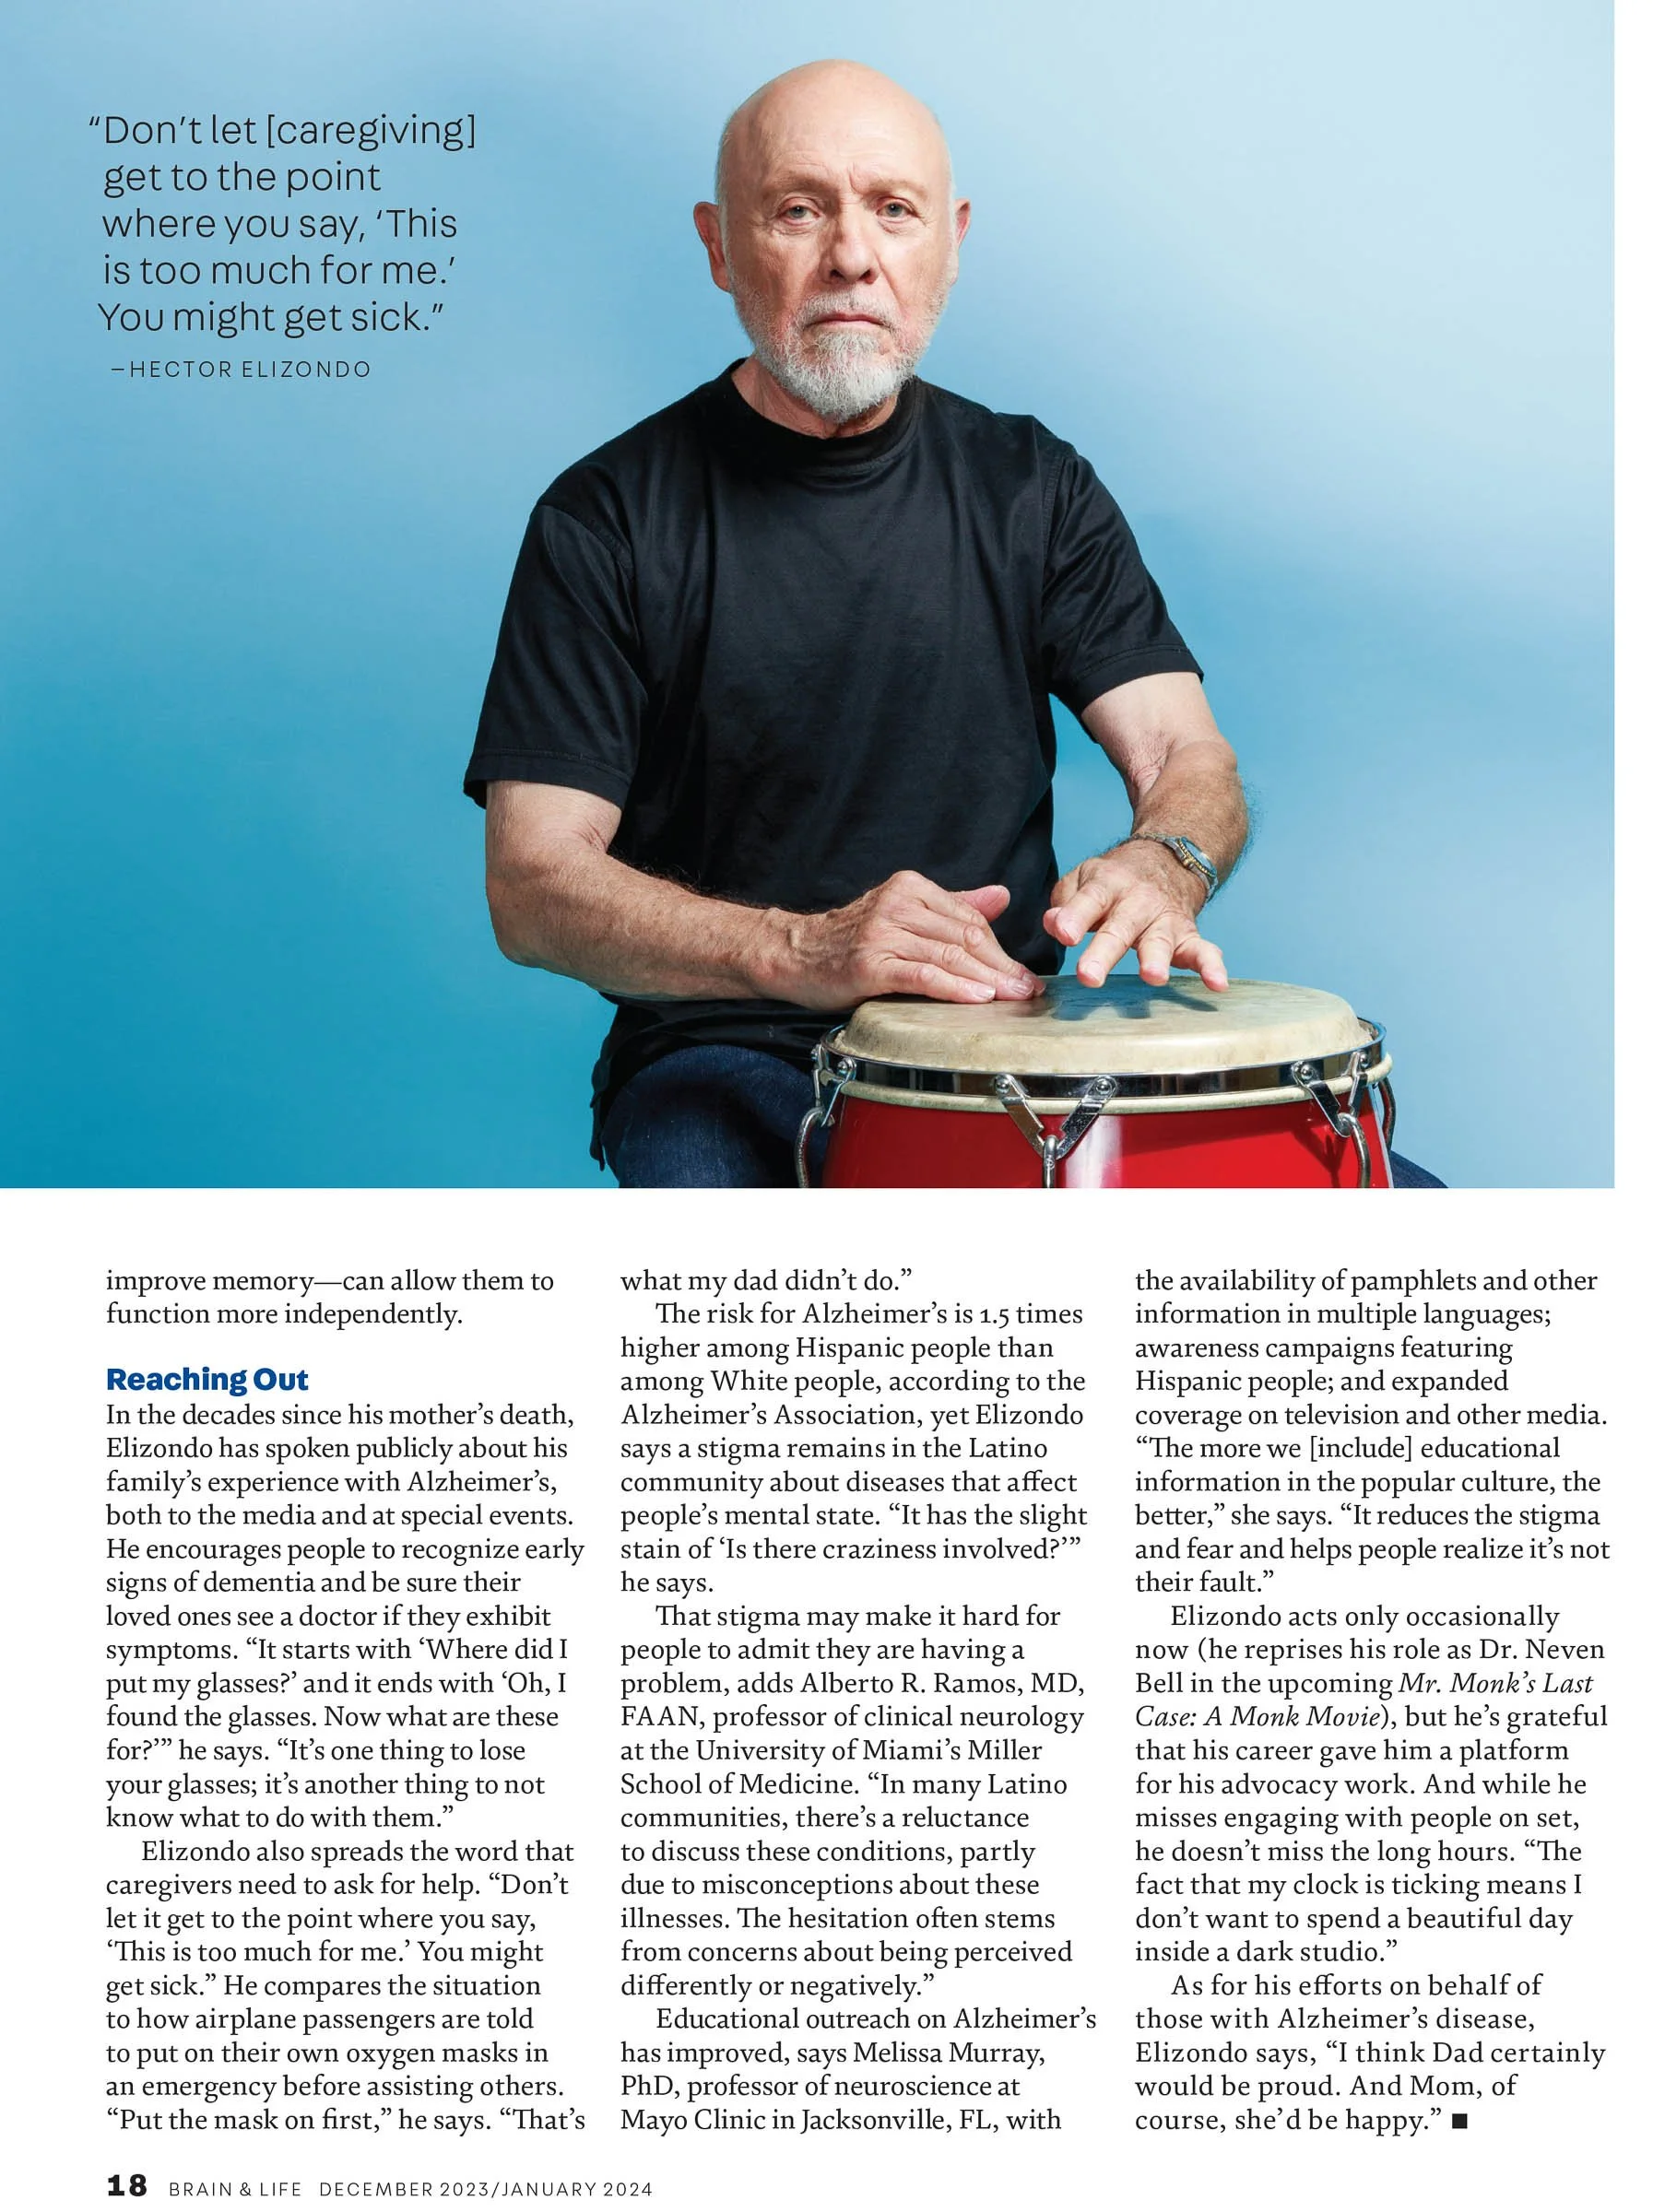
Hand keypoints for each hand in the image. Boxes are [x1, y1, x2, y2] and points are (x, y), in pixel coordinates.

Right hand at [767, 873, 1045, 1010]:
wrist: (791, 954)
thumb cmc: (847, 940)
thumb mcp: (902, 912)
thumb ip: (953, 905)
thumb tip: (1001, 895)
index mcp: (910, 887)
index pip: (969, 919)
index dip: (1001, 949)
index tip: (1023, 974)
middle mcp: (898, 904)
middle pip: (965, 936)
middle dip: (1002, 966)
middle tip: (1028, 990)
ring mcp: (882, 933)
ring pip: (948, 955)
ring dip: (987, 980)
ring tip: (1012, 998)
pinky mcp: (870, 963)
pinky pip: (922, 975)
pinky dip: (954, 986)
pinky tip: (977, 997)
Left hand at [1044, 844, 1227, 989]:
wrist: (1170, 859)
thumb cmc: (1116, 881)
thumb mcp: (1085, 878)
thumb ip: (1067, 901)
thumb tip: (1052, 923)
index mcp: (1108, 885)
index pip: (1089, 900)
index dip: (1075, 916)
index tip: (1063, 933)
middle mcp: (1138, 902)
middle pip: (1121, 928)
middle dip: (1105, 952)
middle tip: (1088, 976)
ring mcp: (1165, 920)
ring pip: (1160, 941)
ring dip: (1157, 959)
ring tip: (1153, 977)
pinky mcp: (1189, 936)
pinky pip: (1204, 951)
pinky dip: (1212, 967)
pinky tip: (1218, 984)